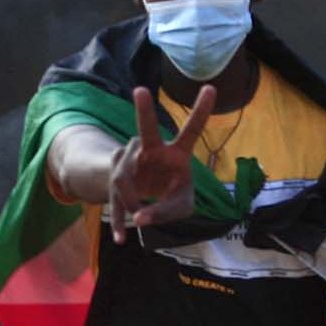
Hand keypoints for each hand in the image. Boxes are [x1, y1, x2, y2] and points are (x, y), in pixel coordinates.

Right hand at [106, 84, 215, 243]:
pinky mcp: (114, 177)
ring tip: (139, 220)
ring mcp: (129, 161)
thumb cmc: (170, 194)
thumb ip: (166, 213)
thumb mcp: (180, 207)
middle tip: (140, 90)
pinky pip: (114, 197)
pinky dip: (119, 221)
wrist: (142, 195)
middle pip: (146, 130)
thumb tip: (139, 218)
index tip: (211, 87)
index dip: (201, 111)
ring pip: (126, 179)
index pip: (191, 131)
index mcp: (176, 154)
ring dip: (132, 202)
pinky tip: (120, 239)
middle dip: (144, 111)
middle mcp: (151, 150)